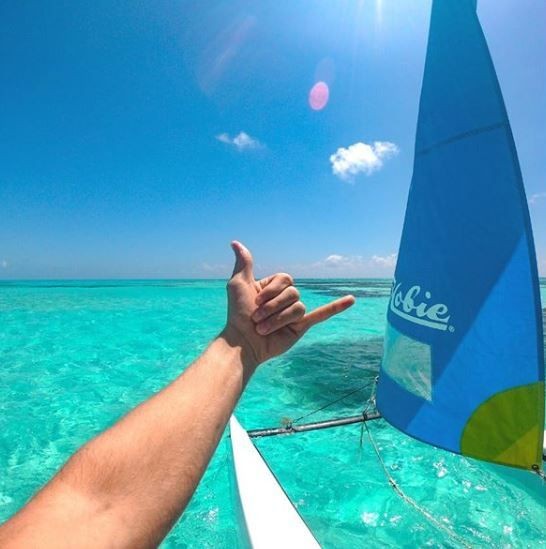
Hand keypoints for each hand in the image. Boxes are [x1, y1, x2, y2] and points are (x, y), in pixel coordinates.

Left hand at [222, 241, 354, 368]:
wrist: (243, 342)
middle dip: (272, 307)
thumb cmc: (238, 315)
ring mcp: (294, 313)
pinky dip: (337, 307)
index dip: (271, 290)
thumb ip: (244, 264)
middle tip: (257, 318)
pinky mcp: (301, 327)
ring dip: (279, 318)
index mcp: (274, 288)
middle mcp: (285, 299)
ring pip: (298, 307)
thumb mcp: (239, 284)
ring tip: (264, 329)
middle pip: (292, 293)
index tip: (255, 301)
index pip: (285, 279)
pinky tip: (351, 300)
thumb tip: (235, 243)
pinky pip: (322, 314)